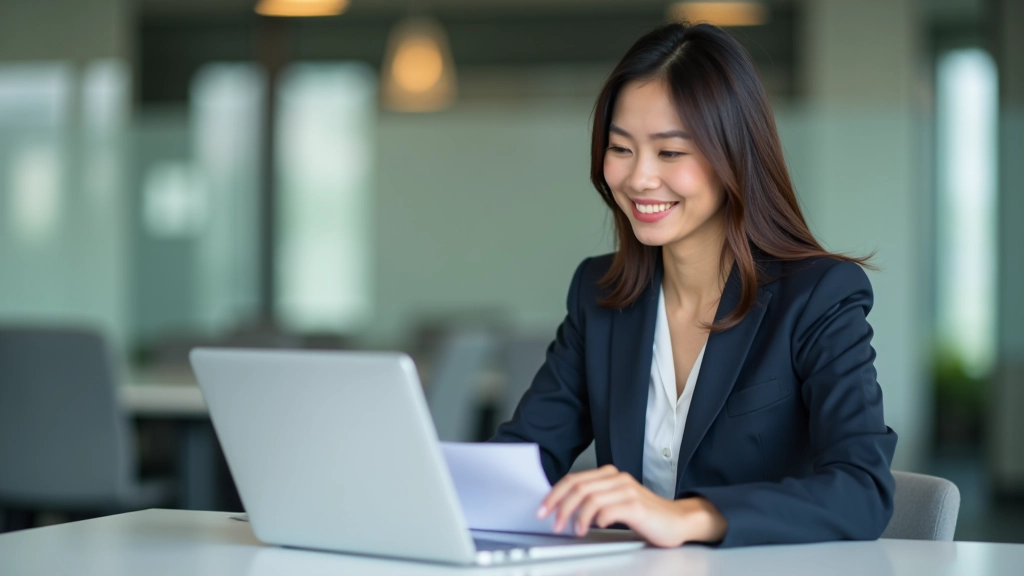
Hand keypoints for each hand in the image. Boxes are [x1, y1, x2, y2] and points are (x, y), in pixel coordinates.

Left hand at [536, 465, 726, 547]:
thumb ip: (594, 501)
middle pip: (578, 486)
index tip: (542, 509)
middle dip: (560, 505)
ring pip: (590, 497)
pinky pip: (609, 509)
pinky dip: (596, 519)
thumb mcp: (615, 504)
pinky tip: (594, 528)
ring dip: (576, 516)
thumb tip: (564, 509)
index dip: (554, 494)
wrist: (678, 521)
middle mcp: (617, 479)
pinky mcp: (636, 506)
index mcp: (610, 475)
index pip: (574, 479)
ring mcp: (627, 491)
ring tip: (574, 530)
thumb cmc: (646, 516)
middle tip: (553, 523)